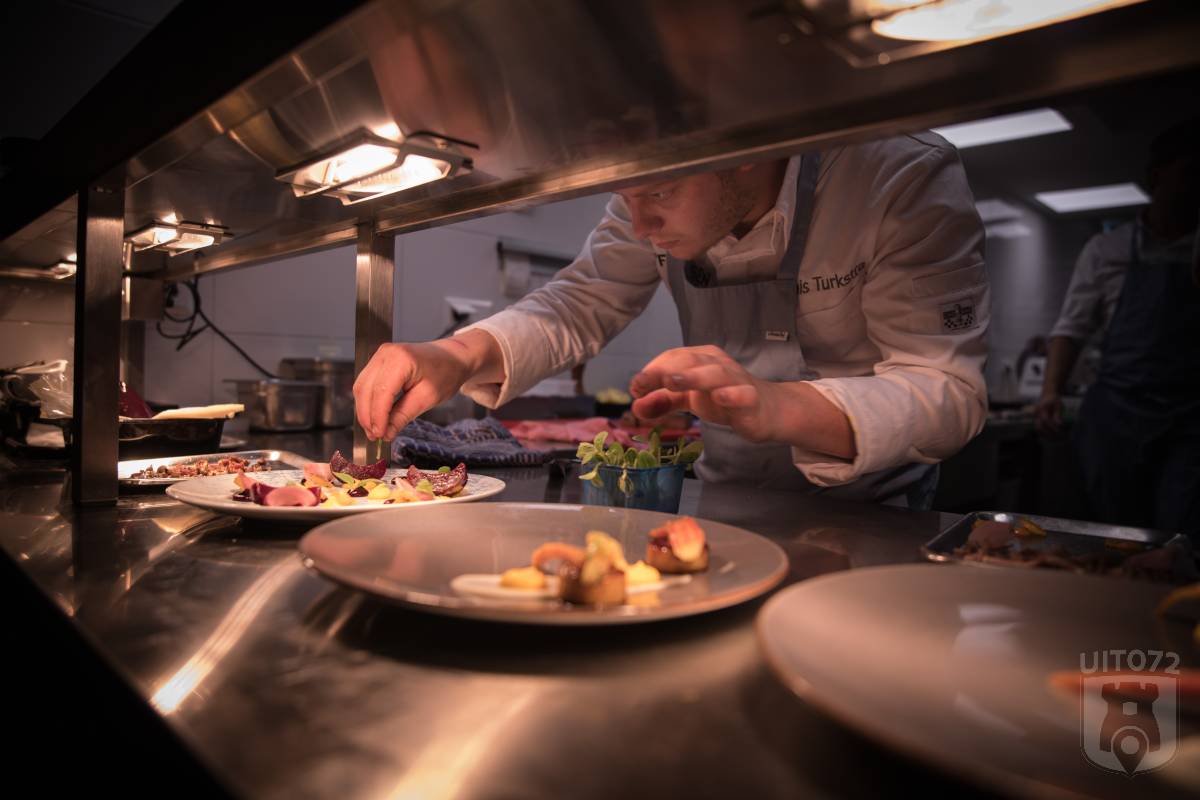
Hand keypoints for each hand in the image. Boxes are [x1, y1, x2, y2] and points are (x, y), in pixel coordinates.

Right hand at [353, 338, 477, 439]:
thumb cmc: (445, 373)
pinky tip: (375, 417)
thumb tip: (386, 433)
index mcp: (401, 359)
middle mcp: (386, 353)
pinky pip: (366, 383)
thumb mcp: (428, 398)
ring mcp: (380, 355)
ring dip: (365, 411)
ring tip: (374, 430)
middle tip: (375, 437)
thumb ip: (403, 415)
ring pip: (361, 387)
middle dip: (368, 416)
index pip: (381, 392)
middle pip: (366, 389)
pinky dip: (368, 402)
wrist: (451, 357)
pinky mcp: (378, 361)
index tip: (379, 435)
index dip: (377, 416)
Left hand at [629, 345, 779, 442]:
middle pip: (690, 361)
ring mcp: (736, 380)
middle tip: (642, 382)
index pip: (673, 358)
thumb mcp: (690, 399)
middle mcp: (717, 364)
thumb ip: (663, 402)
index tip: (635, 387)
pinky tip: (719, 398)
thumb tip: (635, 406)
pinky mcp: (752, 399)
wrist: (767, 411)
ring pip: (715, 373)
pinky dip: (731, 394)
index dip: (652, 370)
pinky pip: (743, 394)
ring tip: (671, 382)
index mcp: (700, 359)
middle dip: (664, 371)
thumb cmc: (724, 398)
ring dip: (692, 376)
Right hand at [1034, 392, 1062, 434]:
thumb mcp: (1058, 405)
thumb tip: (1059, 425)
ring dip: (1046, 435)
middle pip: (1039, 426)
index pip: (1045, 420)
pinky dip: (1045, 434)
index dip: (1052, 426)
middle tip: (1059, 437)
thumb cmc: (1054, 400)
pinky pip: (1039, 429)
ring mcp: (1035, 417)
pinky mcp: (1037, 420)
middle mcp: (1036, 413)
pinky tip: (1052, 437)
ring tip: (1056, 439)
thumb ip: (1058, 414)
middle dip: (1049, 433)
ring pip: (1038, 429)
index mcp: (1042, 408)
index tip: (1060, 430)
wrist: (1048, 395)